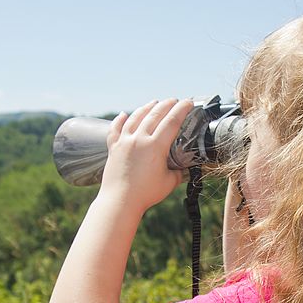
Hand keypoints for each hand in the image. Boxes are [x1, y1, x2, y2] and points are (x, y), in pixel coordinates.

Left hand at [100, 98, 193, 214]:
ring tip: (153, 102)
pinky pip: (115, 129)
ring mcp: (124, 142)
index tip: (188, 102)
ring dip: (146, 108)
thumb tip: (183, 168)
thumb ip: (178, 172)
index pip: (172, 121)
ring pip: (135, 117)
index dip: (182, 109)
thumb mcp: (169, 183)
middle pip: (154, 114)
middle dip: (166, 105)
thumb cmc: (145, 194)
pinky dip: (120, 120)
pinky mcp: (113, 148)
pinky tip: (123, 114)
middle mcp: (139, 139)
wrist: (120, 201)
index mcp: (155, 146)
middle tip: (174, 100)